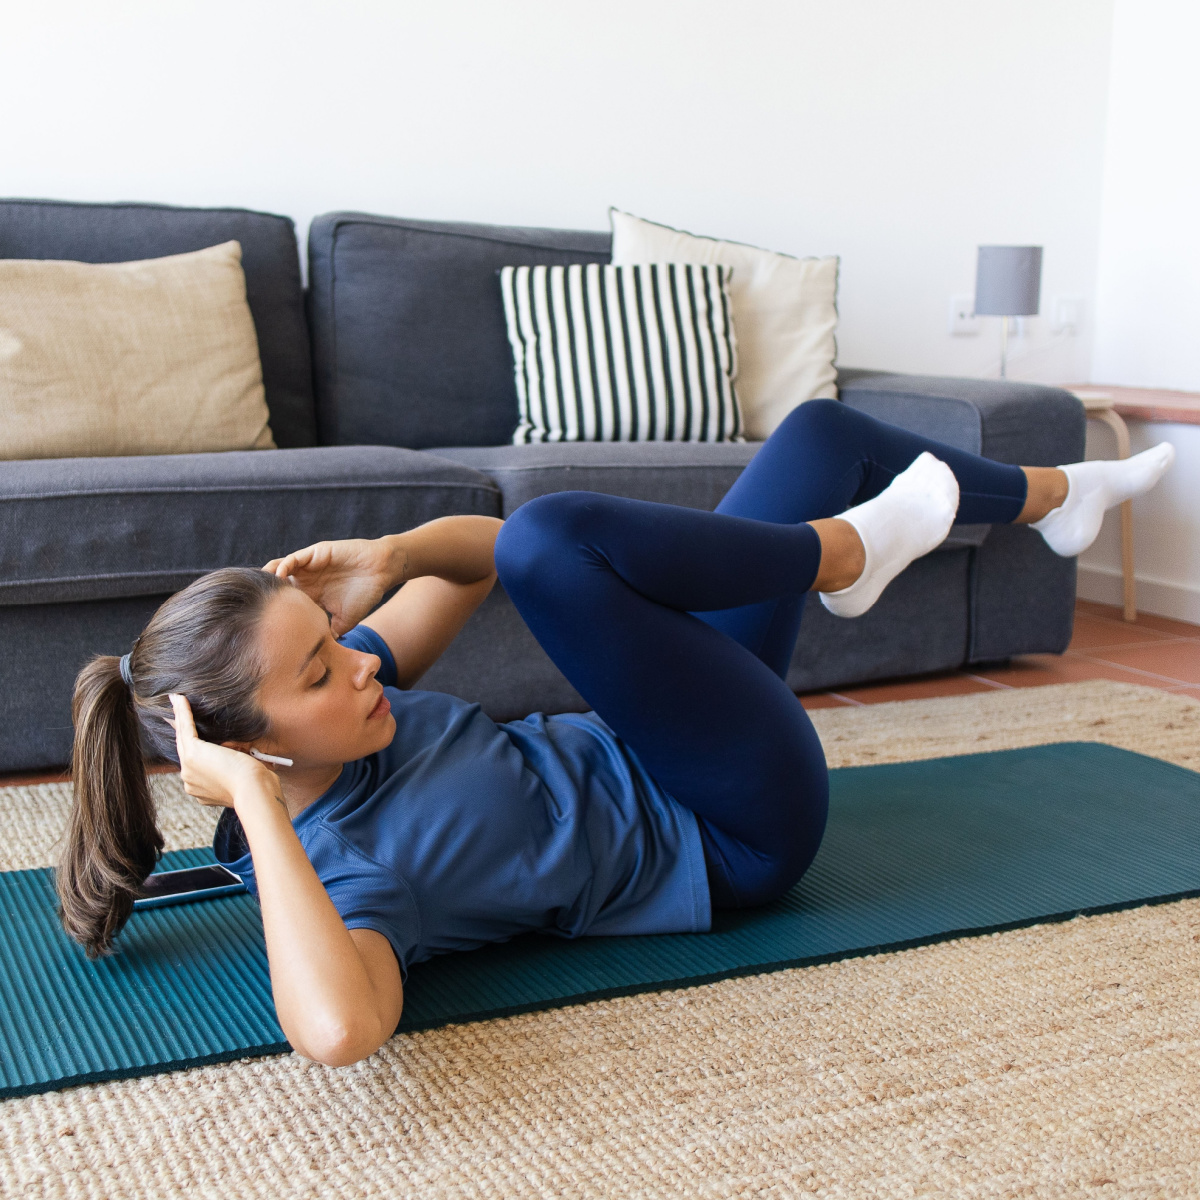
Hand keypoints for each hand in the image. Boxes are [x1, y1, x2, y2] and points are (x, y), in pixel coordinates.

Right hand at [168, 694, 277, 810]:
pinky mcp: (193, 755)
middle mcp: (190, 782)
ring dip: (178, 716)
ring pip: (182, 738)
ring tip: (176, 700)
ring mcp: (188, 769)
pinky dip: (182, 712)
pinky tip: (178, 698)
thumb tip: (234, 753)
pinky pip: (185, 729)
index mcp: (201, 789)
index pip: (194, 763)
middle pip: (184, 749)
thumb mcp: (239, 774)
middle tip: (175, 713)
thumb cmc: (255, 783)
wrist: (254, 789)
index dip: (193, 746)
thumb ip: (230, 766)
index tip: (191, 734)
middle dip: (179, 729)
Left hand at [263, 538, 398, 636]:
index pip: (286, 602)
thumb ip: (332, 633)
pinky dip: (283, 567)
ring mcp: (309, 566)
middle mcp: (307, 580)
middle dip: (264, 594)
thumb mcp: (345, 620)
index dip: (273, 610)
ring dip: (269, 578)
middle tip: (250, 606)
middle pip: (277, 585)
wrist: (381, 571)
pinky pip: (293, 559)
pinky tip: (279, 577)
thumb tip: (321, 655)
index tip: (259, 624)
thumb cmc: (365, 593)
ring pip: (280, 569)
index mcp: (312, 595)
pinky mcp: (315, 554)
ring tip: (260, 589)